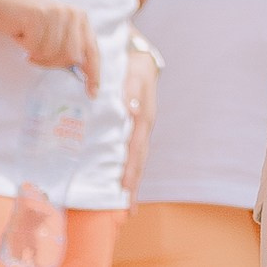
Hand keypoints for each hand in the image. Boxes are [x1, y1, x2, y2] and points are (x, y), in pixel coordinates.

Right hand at [0, 0, 101, 94]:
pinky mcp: (40, 15)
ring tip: (28, 40)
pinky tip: (21, 34)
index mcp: (81, 19)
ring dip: (36, 54)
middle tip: (35, 53)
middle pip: (71, 58)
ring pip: (52, 54)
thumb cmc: (27, 23)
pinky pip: (35, 47)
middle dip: (51, 62)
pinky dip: (26, 46)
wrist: (1, 2)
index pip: (92, 51)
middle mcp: (74, 14)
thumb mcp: (53, 34)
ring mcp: (58, 14)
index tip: (92, 93)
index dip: (93, 74)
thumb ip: (68, 48)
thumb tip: (80, 71)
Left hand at [120, 40, 157, 194]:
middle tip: (126, 210)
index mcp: (144, 117)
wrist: (139, 57)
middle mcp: (144, 126)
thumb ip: (131, 90)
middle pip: (139, 160)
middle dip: (133, 185)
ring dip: (132, 181)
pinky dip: (128, 169)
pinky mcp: (134, 128)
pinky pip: (132, 152)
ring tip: (125, 206)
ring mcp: (140, 129)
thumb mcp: (133, 73)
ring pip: (137, 159)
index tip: (123, 189)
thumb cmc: (132, 65)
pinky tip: (122, 182)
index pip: (135, 148)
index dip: (130, 169)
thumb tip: (132, 109)